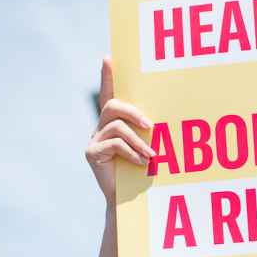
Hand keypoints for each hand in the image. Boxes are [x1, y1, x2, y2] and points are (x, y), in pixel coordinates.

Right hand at [85, 57, 154, 204]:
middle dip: (134, 112)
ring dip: (138, 140)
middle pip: (112, 106)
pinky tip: (142, 163)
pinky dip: (132, 152)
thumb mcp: (150, 144)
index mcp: (115, 121)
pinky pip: (114, 144)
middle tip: (151, 125)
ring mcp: (95, 139)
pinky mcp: (92, 153)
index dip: (107, 76)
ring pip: (116, 126)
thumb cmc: (145, 169)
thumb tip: (165, 118)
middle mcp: (101, 127)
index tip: (108, 58)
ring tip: (152, 154)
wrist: (130, 199)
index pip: (110, 94)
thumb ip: (150, 130)